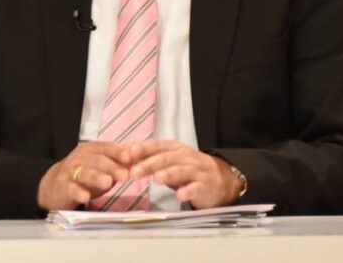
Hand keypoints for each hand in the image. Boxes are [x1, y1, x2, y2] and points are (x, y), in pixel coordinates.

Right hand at [37, 142, 130, 210]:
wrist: (55, 187)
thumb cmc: (85, 175)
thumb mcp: (103, 167)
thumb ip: (119, 162)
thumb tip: (140, 157)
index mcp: (92, 150)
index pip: (106, 148)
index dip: (118, 152)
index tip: (130, 157)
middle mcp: (80, 157)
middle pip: (97, 161)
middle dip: (112, 167)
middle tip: (125, 175)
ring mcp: (70, 172)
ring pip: (84, 173)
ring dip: (96, 177)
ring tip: (108, 183)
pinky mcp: (62, 187)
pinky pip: (70, 189)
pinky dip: (78, 193)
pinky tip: (86, 197)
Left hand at [126, 140, 241, 208]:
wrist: (220, 180)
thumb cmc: (188, 170)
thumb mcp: (169, 161)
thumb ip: (148, 159)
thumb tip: (123, 155)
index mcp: (174, 149)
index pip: (156, 146)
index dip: (142, 149)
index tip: (126, 154)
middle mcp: (185, 157)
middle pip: (166, 158)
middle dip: (149, 164)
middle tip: (133, 172)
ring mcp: (196, 171)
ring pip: (180, 171)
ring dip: (168, 174)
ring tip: (156, 179)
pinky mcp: (205, 186)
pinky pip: (196, 188)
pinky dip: (188, 191)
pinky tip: (179, 196)